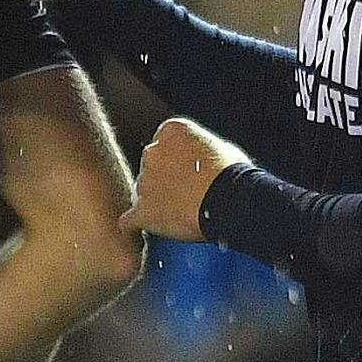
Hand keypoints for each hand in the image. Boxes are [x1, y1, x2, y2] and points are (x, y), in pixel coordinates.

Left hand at [128, 115, 244, 241]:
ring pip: (141, 191)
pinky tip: (137, 229)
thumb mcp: (219, 147)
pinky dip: (134, 225)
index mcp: (170, 132)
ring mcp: (144, 182)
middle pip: (149, 166)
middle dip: (162, 178)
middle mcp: (152, 152)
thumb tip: (199, 158)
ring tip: (177, 213)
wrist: (230, 201)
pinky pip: (129, 220)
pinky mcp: (142, 210)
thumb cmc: (232, 174)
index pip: (163, 144)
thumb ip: (199, 148)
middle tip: (182, 192)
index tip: (186, 171)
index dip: (175, 159)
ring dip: (153, 200)